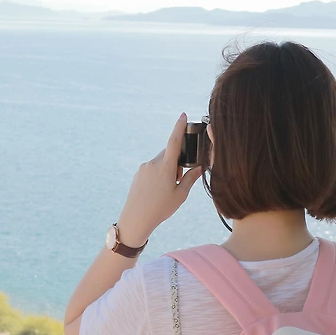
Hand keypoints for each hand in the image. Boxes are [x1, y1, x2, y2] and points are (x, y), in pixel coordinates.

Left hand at [116, 113, 204, 245]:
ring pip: (161, 161)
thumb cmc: (160, 209)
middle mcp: (153, 164)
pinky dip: (158, 173)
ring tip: (166, 188)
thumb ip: (190, 178)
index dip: (179, 127)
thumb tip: (201, 167)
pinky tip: (157, 190)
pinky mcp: (138, 173)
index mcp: (166, 167)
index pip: (174, 142)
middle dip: (176, 161)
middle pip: (169, 153)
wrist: (135, 219)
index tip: (182, 115)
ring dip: (167, 168)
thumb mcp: (180, 195)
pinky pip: (152, 167)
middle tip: (178, 179)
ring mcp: (144, 168)